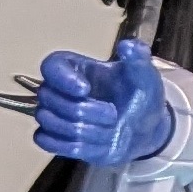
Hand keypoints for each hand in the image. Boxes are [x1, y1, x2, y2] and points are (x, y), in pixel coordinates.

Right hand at [31, 38, 169, 165]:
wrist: (147, 128)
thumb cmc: (140, 96)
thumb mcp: (145, 76)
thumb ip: (139, 58)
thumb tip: (128, 46)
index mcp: (77, 69)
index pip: (51, 66)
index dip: (62, 78)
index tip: (84, 89)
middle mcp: (60, 90)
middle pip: (47, 97)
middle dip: (82, 110)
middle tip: (113, 114)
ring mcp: (57, 114)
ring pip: (46, 120)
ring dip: (81, 129)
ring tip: (109, 130)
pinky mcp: (58, 138)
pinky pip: (45, 141)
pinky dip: (69, 145)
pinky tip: (93, 143)